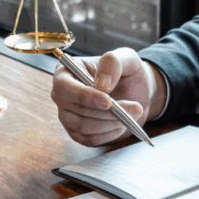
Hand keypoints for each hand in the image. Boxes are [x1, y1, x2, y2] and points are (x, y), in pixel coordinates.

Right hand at [51, 47, 167, 146]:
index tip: (108, 102)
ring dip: (111, 123)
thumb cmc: (127, 72)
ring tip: (132, 113)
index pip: (64, 87)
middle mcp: (62, 95)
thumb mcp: (126, 58)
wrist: (136, 92)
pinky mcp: (77, 133)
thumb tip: (101, 85)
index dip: (84, 96)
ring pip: (83, 127)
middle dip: (107, 112)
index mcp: (66, 72)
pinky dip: (110, 133)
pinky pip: (90, 140)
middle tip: (135, 107)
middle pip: (75, 110)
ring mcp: (67, 116)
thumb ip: (113, 63)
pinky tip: (122, 123)